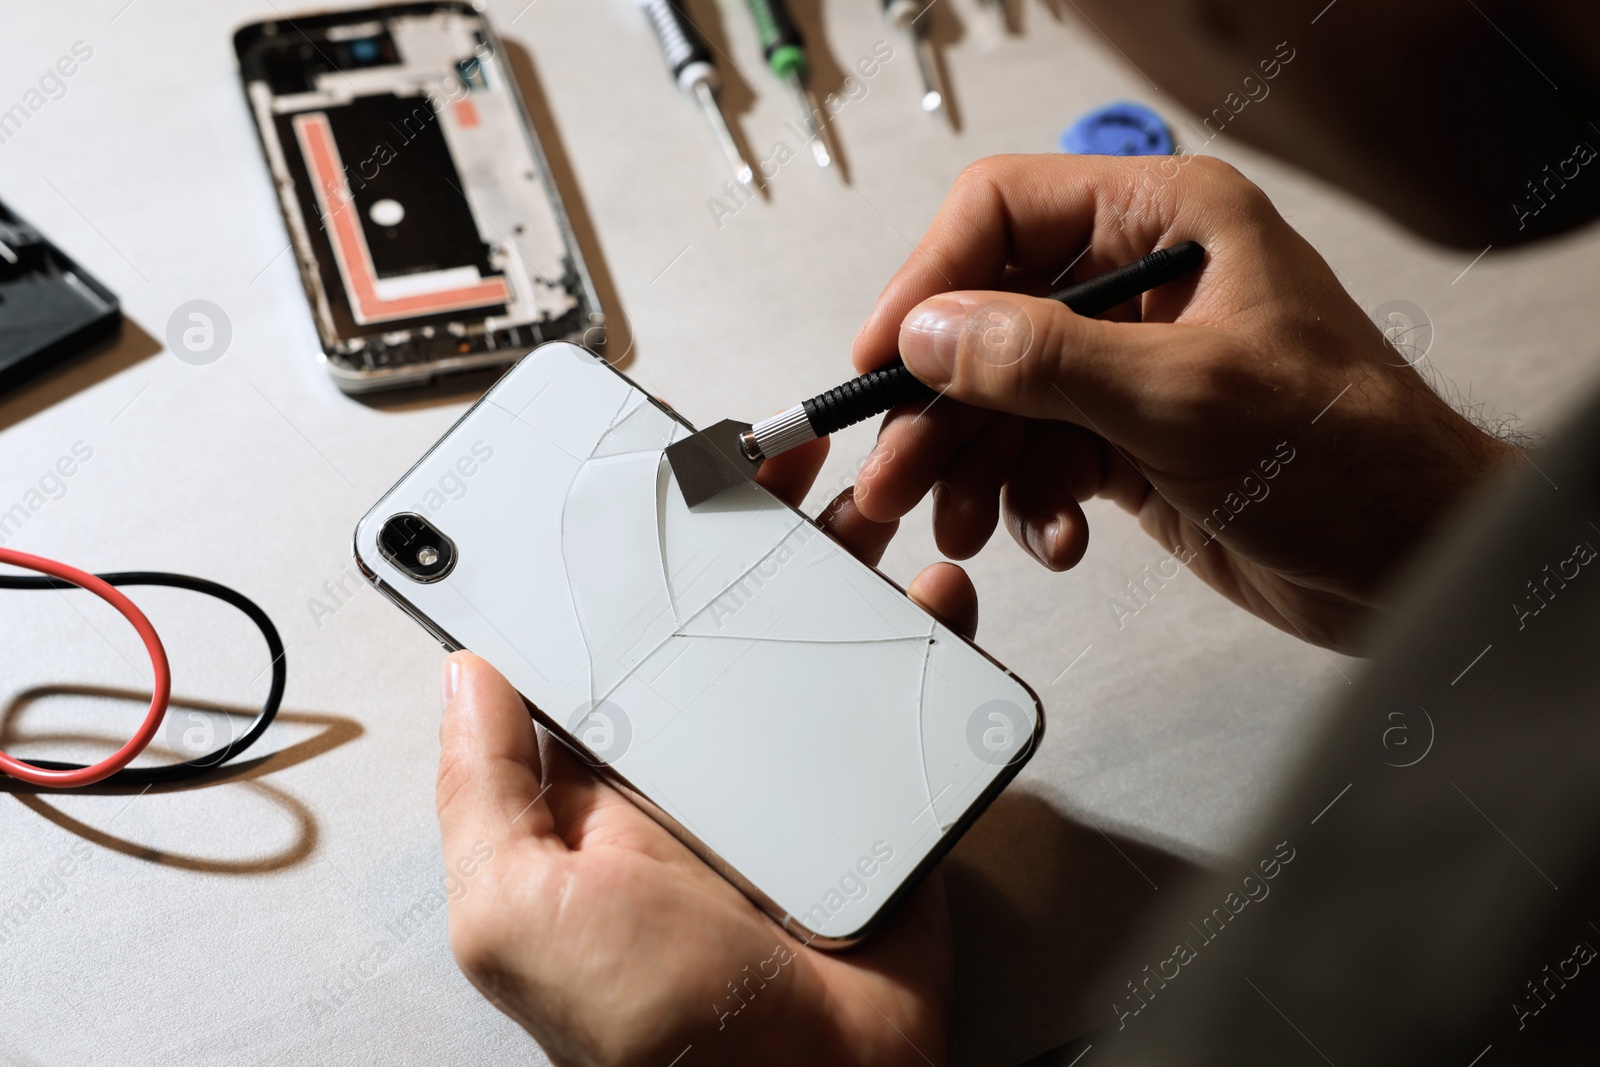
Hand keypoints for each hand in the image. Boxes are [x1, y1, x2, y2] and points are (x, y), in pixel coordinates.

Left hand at [435, 440, 977, 1066]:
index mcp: (604, 780)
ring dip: (834, 555)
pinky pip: (899, 689)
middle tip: (763, 454)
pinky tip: (933, 586)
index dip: (614, 554)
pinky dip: (925, 629)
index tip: (636, 473)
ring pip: (809, 632)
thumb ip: (482, 788)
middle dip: (739, 528)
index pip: (601, 636)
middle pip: (715, 611)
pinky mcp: (873, 787)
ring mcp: (789, 768)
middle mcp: (694, 761)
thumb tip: (462, 665)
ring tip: (855, 488)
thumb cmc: (655, 1033)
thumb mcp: (519, 911)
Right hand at [851, 154, 1513, 651]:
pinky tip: (1053, 538)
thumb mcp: (1186, 396)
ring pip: (1003, 400)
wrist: (1413, 563)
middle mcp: (1141, 284)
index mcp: (1168, 222)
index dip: (932, 277)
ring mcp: (1130, 365)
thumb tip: (934, 333)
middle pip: (988, 318)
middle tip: (899, 470)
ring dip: (975, 467)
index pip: (1006, 212)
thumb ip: (1046, 359)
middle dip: (940, 404)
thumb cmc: (1356, 456)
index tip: (885, 353)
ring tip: (963, 521)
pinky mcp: (1127, 439)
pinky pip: (1038, 458)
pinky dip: (1029, 503)